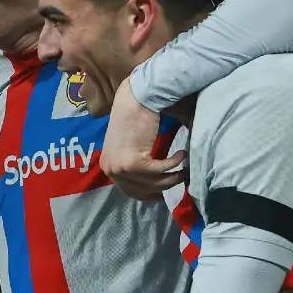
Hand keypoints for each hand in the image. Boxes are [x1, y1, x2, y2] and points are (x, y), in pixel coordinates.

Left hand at [100, 78, 185, 200]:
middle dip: (164, 186)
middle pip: (143, 190)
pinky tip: (182, 154)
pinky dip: (174, 163)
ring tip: (184, 168)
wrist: (135, 98)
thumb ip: (135, 164)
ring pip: (154, 182)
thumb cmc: (134, 116)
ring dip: (174, 176)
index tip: (164, 193)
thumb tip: (155, 188)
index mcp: (108, 166)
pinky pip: (161, 171)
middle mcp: (111, 169)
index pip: (130, 191)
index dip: (149, 194)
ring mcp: (121, 167)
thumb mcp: (129, 146)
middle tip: (181, 178)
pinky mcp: (134, 163)